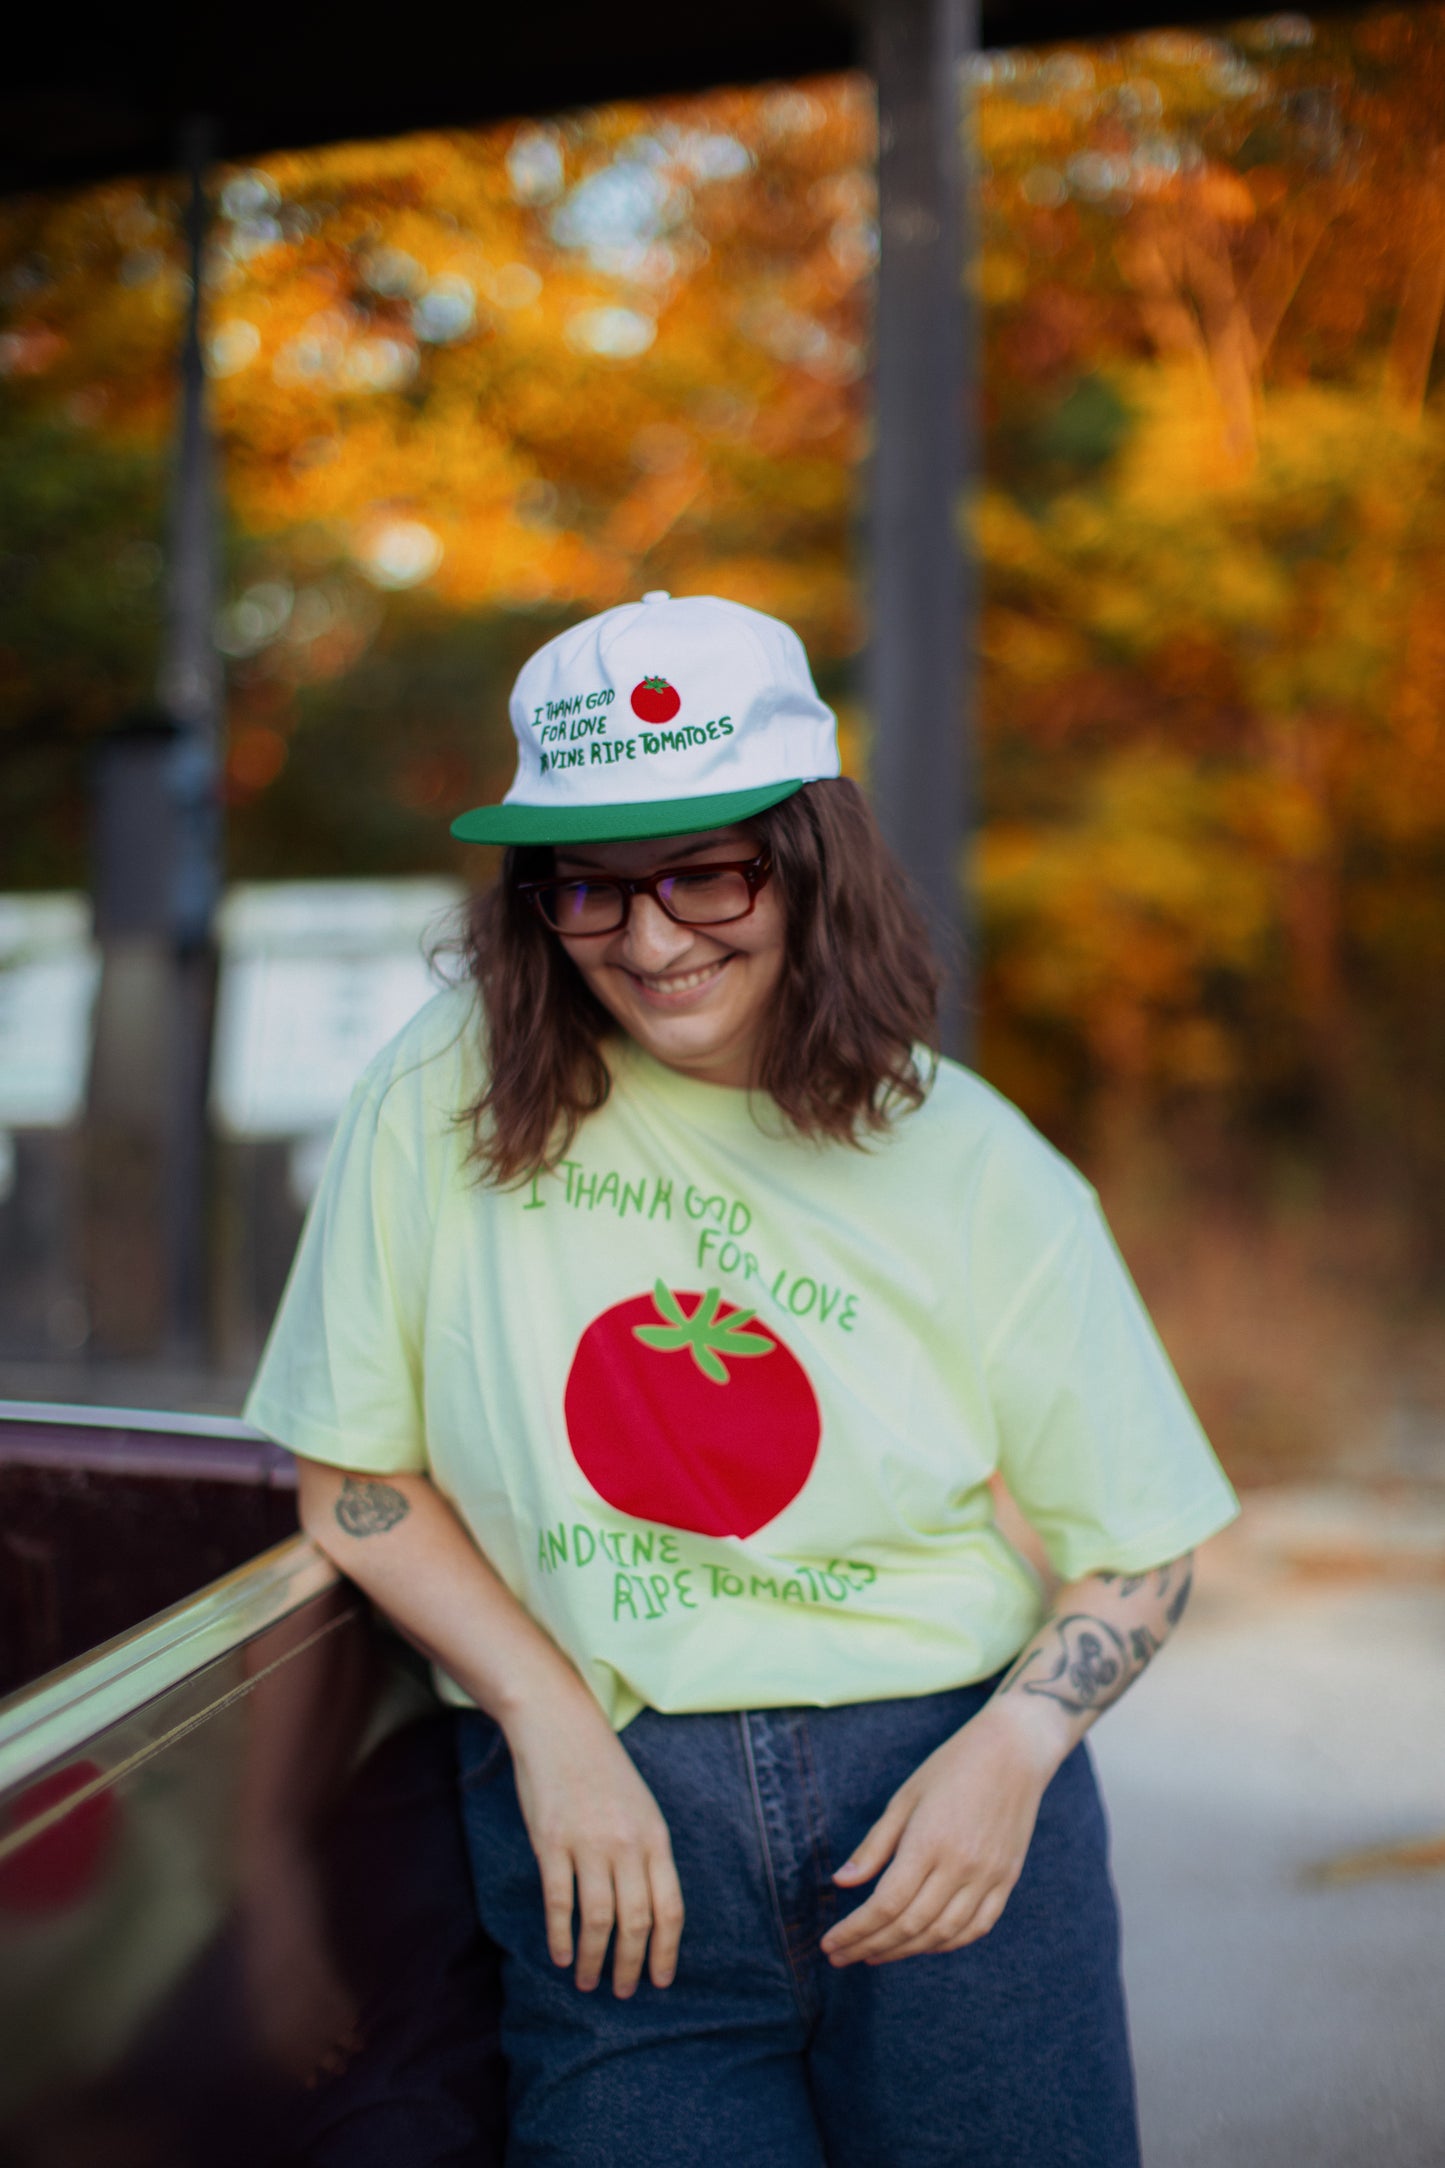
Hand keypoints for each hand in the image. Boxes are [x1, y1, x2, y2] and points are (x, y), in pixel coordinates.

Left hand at [238, 1842, 362, 2084]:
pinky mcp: (307, 1940)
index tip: (303, 2079)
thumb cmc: (269, 1887)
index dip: (287, 2057)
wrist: (273, 1848)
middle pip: (290, 2029)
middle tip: (328, 2076)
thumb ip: (270, 1965)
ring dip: (330, 2038)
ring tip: (349, 2056)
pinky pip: (325, 1984)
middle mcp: (269, 1974)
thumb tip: (281, 1994)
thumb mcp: (264, 1932)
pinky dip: (340, 2006)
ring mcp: (289, 1958)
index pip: (270, 2030)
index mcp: (255, 1974)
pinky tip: (353, 2020)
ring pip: (310, 2013)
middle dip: (309, 2056)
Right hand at [503, 1689, 683, 1998]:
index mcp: (655, 1836)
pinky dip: (561, 1936)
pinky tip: (561, 1956)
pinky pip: (559, 1902)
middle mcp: (627, 1844)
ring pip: (598, 1919)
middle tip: (622, 1991)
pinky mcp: (551, 1842)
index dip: (666, 1950)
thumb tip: (649, 1910)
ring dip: (595, 1959)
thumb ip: (646, 1853)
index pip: (670, 1908)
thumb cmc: (602, 1769)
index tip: (660, 1980)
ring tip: (588, 1982)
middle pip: (636, 1921)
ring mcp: (588, 1843)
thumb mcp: (640, 1807)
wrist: (560, 1726)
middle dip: (631, 1964)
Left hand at [820, 1695, 1065, 1967]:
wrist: (1014, 1751)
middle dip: (870, 1946)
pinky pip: (976, 1928)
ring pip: (942, 1934)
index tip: (830, 1944)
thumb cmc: (951, 1767)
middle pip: (910, 1925)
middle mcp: (961, 1866)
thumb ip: (875, 1844)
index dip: (855, 1931)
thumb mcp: (905, 1797)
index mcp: (929, 1841)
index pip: (886, 1905)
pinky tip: (921, 1944)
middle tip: (842, 1957)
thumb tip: (842, 1882)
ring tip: (874, 1953)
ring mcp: (988, 1877)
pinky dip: (946, 1943)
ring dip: (904, 1951)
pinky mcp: (1006, 1880)